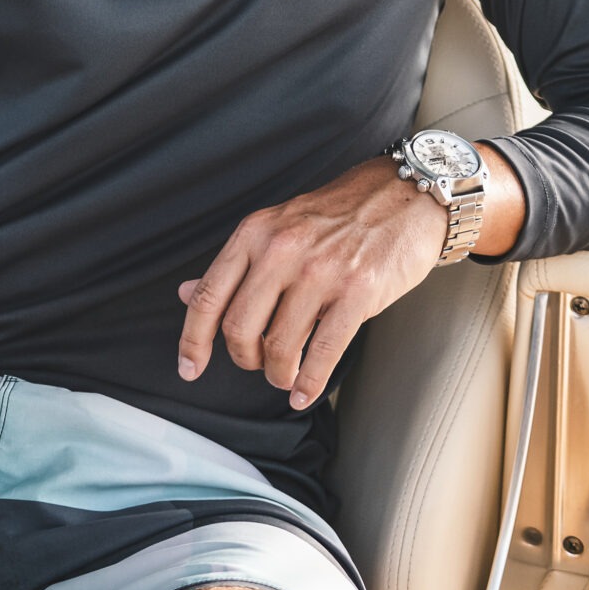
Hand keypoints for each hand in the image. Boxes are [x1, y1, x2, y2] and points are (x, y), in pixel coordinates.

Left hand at [177, 158, 445, 409]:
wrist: (402, 197)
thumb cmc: (336, 216)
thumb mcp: (276, 228)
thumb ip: (235, 265)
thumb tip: (187, 293)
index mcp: (255, 233)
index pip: (208, 295)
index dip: (193, 340)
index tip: (189, 368)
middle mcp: (281, 249)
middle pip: (239, 328)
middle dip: (244, 358)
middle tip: (257, 363)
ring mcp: (320, 271)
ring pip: (280, 346)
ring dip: (279, 374)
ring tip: (286, 375)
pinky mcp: (357, 292)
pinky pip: (323, 352)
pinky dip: (310, 383)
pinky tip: (305, 393)